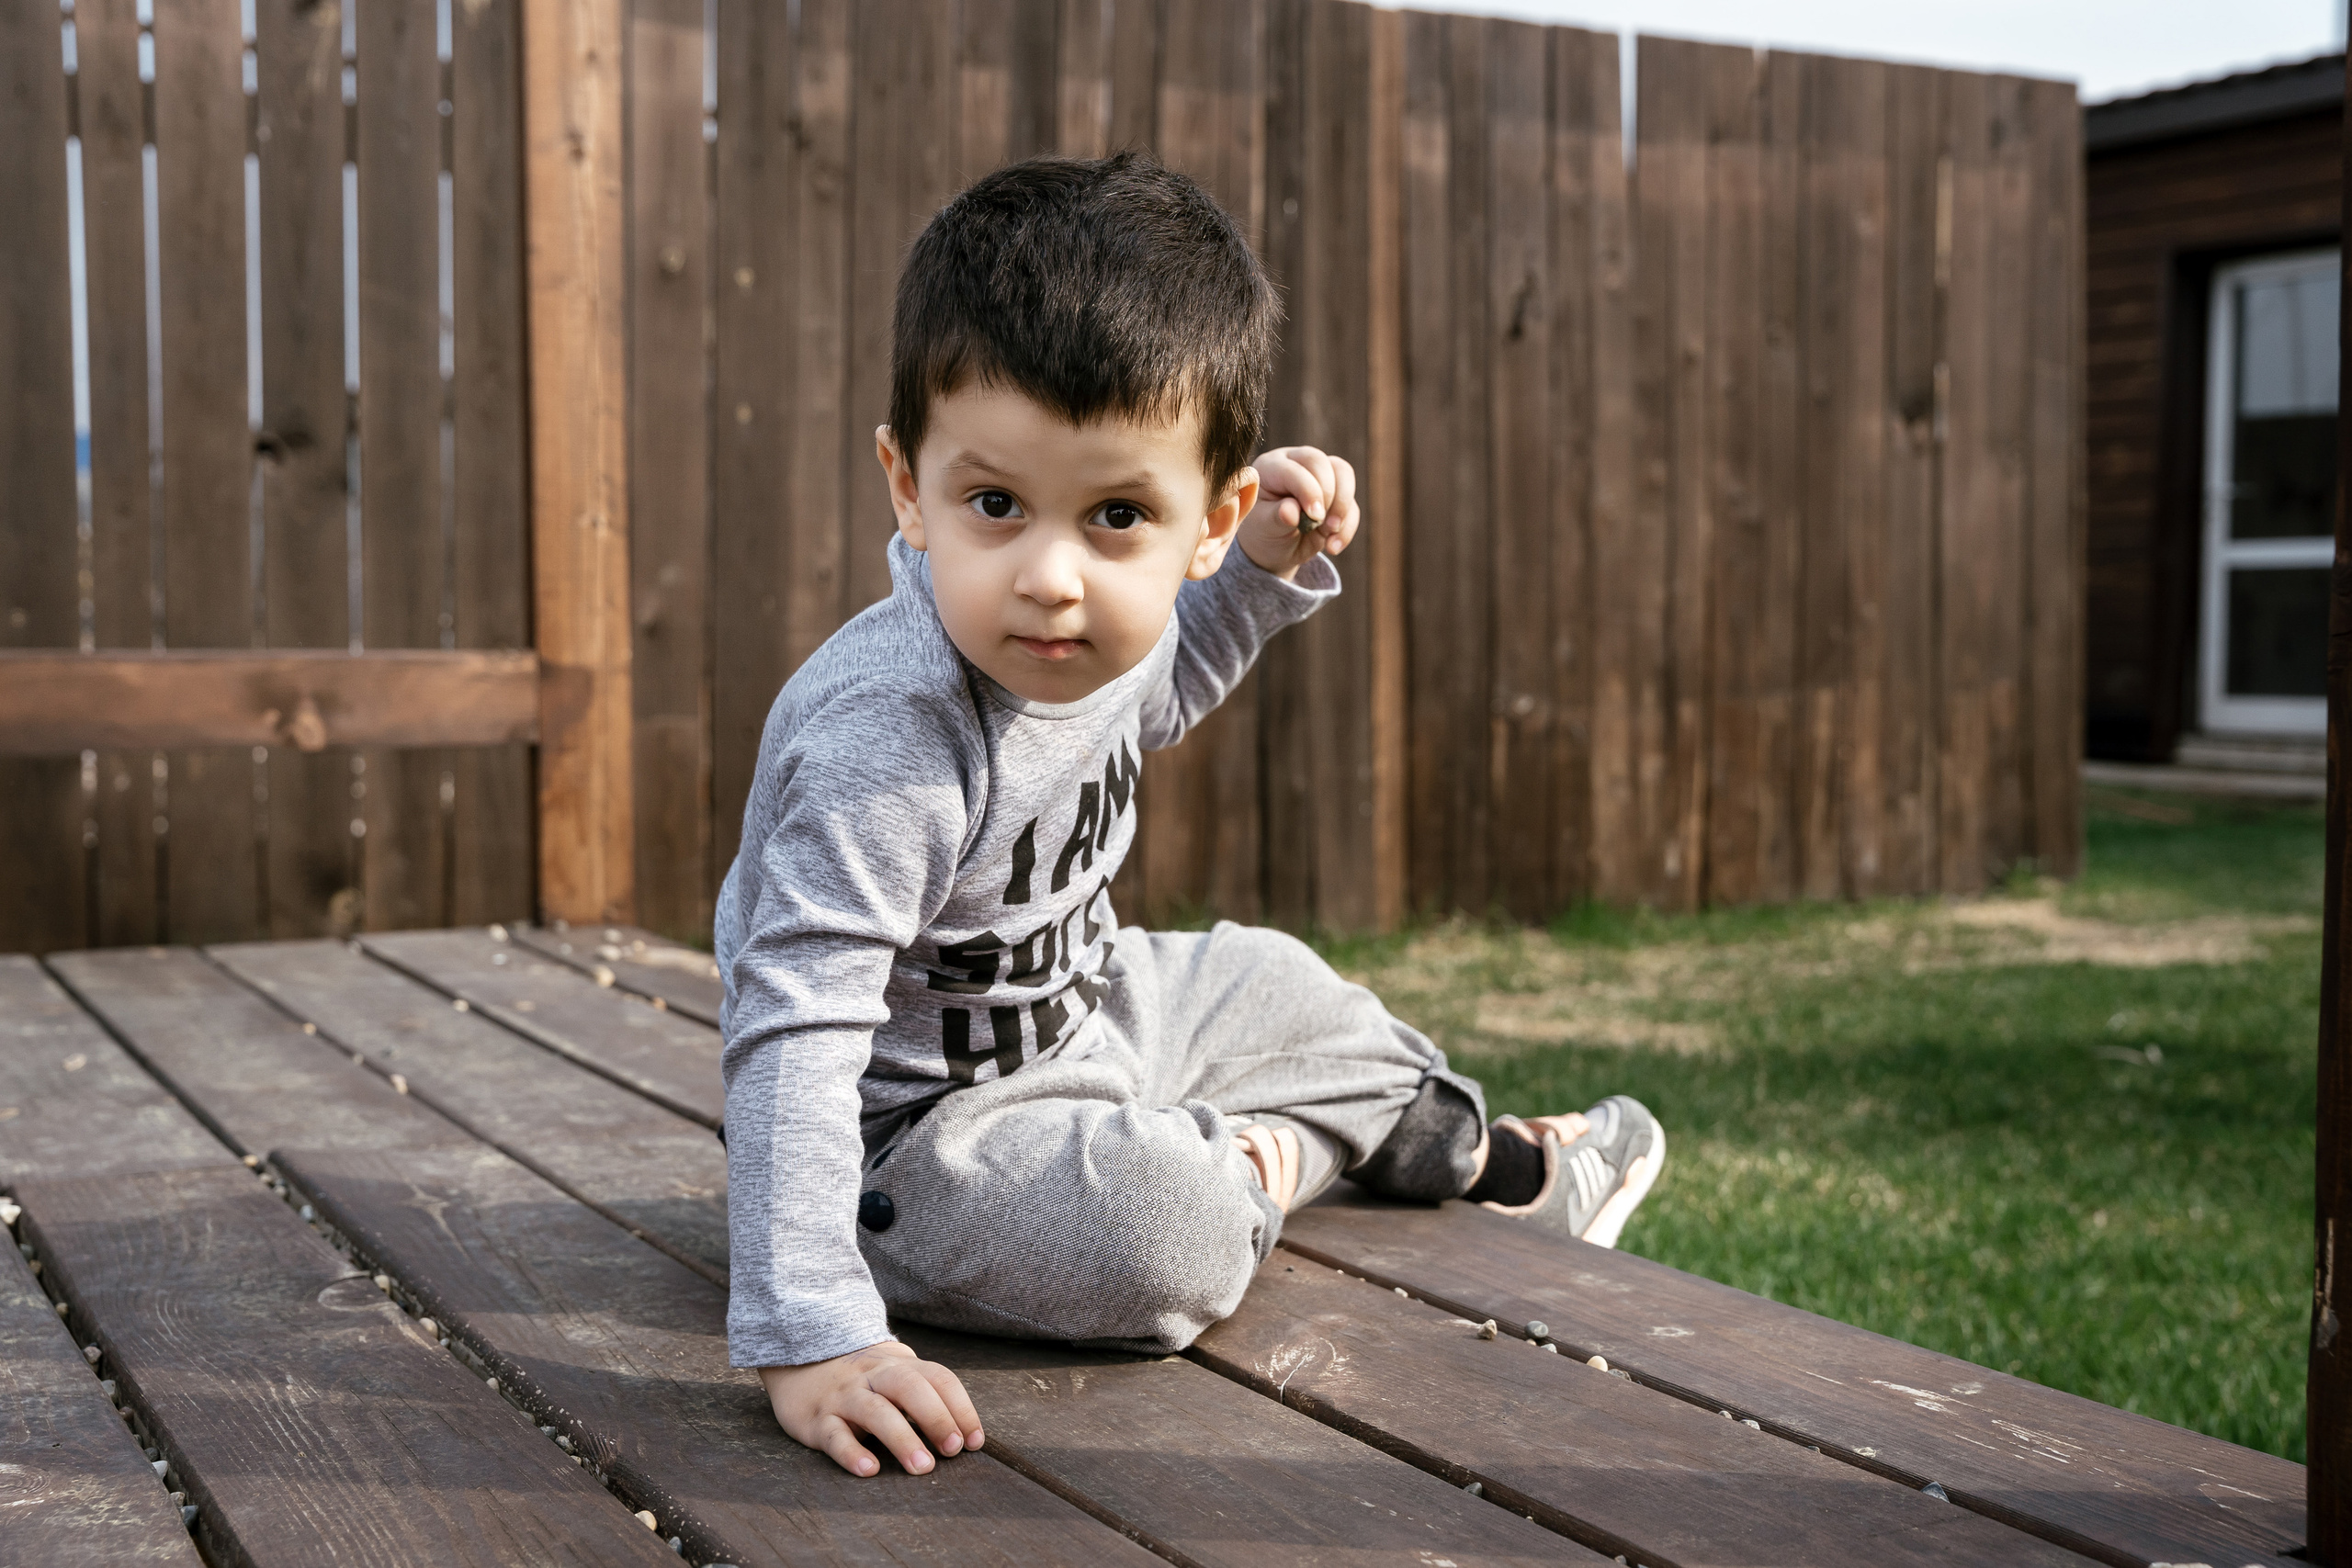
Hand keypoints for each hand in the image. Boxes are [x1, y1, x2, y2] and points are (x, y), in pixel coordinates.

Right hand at [759, 1340, 983, 1476]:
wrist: (801, 1360)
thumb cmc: (864, 1378)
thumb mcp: (896, 1373)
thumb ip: (926, 1392)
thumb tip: (967, 1434)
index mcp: (900, 1366)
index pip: (938, 1379)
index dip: (961, 1408)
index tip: (975, 1442)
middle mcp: (874, 1377)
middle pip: (910, 1387)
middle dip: (936, 1418)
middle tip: (953, 1451)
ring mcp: (845, 1397)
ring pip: (875, 1412)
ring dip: (902, 1439)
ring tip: (923, 1467)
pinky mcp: (818, 1419)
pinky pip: (835, 1435)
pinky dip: (852, 1453)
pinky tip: (870, 1470)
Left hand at [1237, 446, 1357, 578]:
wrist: (1275, 548)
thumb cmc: (1263, 532)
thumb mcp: (1264, 528)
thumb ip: (1276, 517)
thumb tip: (1291, 511)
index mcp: (1271, 467)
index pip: (1294, 468)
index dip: (1308, 490)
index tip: (1314, 516)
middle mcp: (1296, 463)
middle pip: (1320, 462)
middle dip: (1327, 494)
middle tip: (1321, 523)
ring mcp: (1319, 475)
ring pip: (1343, 473)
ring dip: (1342, 506)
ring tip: (1329, 532)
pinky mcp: (1337, 493)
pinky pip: (1351, 504)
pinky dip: (1347, 527)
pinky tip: (1332, 546)